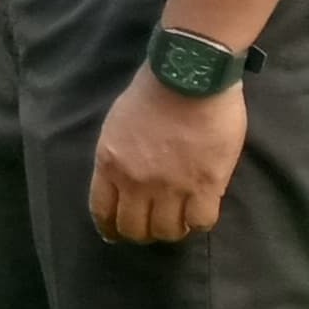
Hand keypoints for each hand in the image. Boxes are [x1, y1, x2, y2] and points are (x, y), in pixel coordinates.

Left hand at [88, 73, 248, 246]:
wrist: (189, 75)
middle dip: (141, 232)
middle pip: (134, 228)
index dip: (110, 228)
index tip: (116, 233)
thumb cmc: (153, 92)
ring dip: (171, 229)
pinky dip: (199, 222)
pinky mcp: (206, 185)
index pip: (102, 211)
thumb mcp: (117, 126)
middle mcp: (135, 181)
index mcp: (109, 164)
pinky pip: (201, 221)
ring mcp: (171, 186)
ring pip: (167, 231)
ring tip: (178, 220)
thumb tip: (123, 180)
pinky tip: (200, 212)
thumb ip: (118, 157)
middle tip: (153, 226)